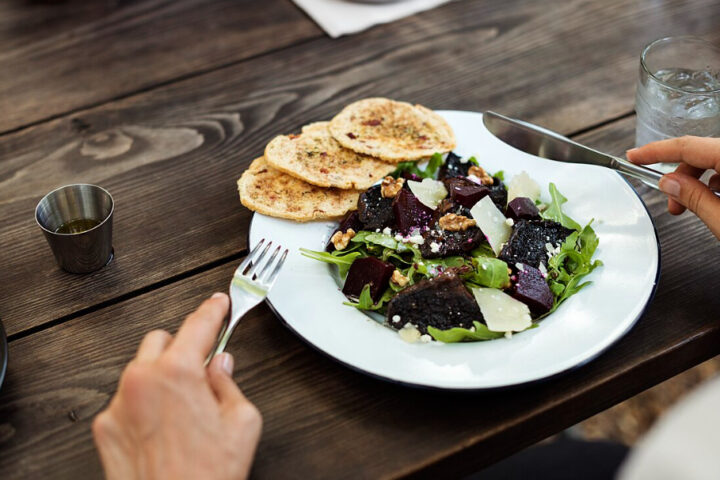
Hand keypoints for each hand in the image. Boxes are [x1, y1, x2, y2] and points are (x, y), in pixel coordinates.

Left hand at [92, 293, 261, 479]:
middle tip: (201, 370)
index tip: (218, 304)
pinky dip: (143, 405)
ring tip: (182, 410)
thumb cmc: (207, 475)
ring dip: (160, 377)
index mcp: (178, 373)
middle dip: (181, 348)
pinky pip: (125, 400)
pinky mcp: (105, 428)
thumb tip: (220, 367)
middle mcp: (141, 382)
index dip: (212, 310)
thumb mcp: (242, 423)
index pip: (198, 325)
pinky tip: (162, 429)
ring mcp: (119, 404)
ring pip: (140, 370)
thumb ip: (230, 384)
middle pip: (160, 340)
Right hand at [627, 136, 719, 238]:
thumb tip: (669, 183)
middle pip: (701, 153)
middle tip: (671, 203)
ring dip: (699, 182)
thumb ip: (695, 198)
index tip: (634, 156)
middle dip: (680, 177)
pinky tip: (716, 200)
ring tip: (695, 207)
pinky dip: (717, 181)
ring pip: (715, 159)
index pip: (687, 146)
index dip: (655, 151)